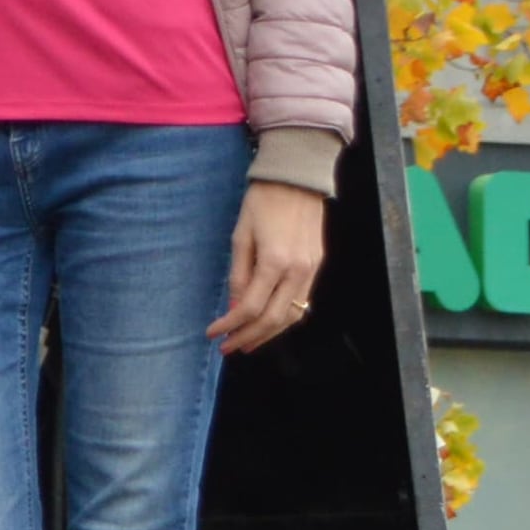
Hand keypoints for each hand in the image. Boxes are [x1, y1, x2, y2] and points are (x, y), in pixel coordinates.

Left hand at [216, 178, 326, 353]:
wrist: (297, 181)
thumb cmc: (262, 203)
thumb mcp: (241, 236)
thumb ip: (239, 274)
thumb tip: (236, 306)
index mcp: (274, 263)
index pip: (251, 307)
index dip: (231, 325)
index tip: (213, 333)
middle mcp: (297, 272)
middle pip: (274, 319)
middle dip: (249, 337)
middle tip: (228, 348)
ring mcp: (311, 271)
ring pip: (292, 316)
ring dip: (268, 334)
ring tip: (247, 343)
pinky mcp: (317, 267)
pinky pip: (302, 303)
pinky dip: (284, 318)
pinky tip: (267, 323)